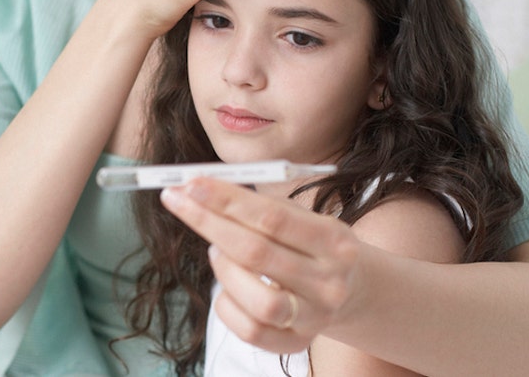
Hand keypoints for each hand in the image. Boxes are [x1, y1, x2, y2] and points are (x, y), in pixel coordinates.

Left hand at [159, 177, 361, 354]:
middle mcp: (330, 281)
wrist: (352, 291)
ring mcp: (315, 317)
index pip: (273, 217)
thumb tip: (199, 188)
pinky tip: (226, 285)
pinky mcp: (296, 343)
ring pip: (257, 299)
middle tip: (176, 201)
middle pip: (257, 253)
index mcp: (335, 241)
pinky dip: (226, 303)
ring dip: (223, 268)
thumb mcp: (302, 219)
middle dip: (208, 222)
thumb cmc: (310, 245)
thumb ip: (258, 206)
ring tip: (216, 250)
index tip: (191, 183)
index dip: (227, 200)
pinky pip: (250, 330)